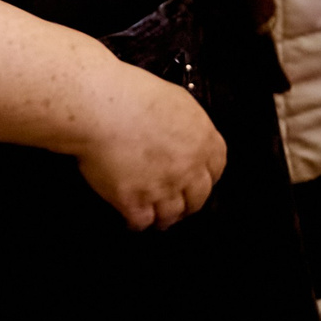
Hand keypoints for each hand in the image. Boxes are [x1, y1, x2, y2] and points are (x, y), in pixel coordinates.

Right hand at [71, 56, 225, 231]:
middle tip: (181, 205)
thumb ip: (188, 125)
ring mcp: (162, 187)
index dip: (207, 178)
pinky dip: (137, 223)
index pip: (217, 169)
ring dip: (165, 218)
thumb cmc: (131, 96)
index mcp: (202, 140)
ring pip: (172, 215)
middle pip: (198, 198)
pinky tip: (133, 219)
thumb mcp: (178, 102)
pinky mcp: (134, 200)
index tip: (200, 182)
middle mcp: (187, 167)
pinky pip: (141, 222)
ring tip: (158, 218)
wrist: (102, 108)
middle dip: (190, 204)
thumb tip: (185, 134)